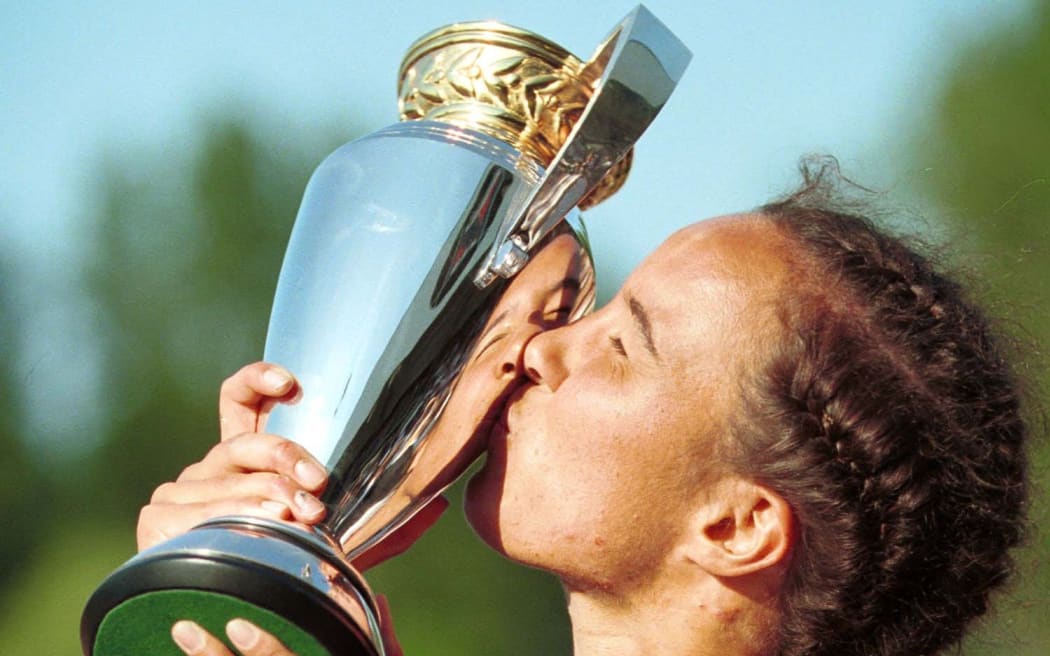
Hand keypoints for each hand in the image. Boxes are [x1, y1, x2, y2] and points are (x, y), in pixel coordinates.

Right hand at [155, 362, 448, 652]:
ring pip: (228, 478)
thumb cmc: (289, 567)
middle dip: (286, 457)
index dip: (259, 380)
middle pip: (246, 441)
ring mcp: (181, 490)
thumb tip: (443, 503)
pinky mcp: (158, 522)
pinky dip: (230, 520)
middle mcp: (213, 465)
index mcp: (249, 458)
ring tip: (294, 517)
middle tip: (319, 484)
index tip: (291, 383)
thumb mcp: (343, 540)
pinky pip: (199, 513)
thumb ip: (387, 522)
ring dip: (265, 498)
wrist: (233, 615)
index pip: (241, 399)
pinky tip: (251, 531)